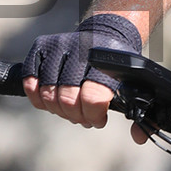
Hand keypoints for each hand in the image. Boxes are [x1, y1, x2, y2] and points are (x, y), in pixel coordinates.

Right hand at [23, 12, 140, 128]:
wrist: (104, 32)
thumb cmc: (115, 66)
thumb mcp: (132, 83)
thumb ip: (137, 113)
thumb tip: (139, 139)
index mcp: (106, 60)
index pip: (92, 96)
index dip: (92, 115)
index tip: (98, 119)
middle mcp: (81, 49)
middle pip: (68, 97)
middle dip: (75, 115)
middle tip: (82, 117)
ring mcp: (59, 46)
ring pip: (49, 91)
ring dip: (57, 109)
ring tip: (68, 110)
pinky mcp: (41, 46)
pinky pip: (31, 78)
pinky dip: (37, 96)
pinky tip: (48, 102)